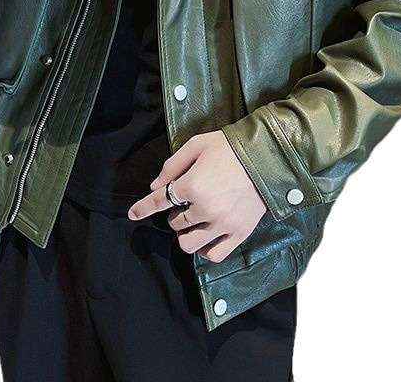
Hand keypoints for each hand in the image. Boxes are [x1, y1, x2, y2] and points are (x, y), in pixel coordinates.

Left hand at [127, 130, 267, 262]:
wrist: (267, 157)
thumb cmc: (231, 147)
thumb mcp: (197, 145)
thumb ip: (172, 165)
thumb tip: (155, 185)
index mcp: (192, 185)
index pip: (159, 201)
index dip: (143, 208)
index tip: (133, 214)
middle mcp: (205, 209)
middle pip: (175, 222)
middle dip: (175, 212)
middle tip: (184, 201)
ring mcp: (222, 224)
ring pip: (189, 244)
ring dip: (186, 233)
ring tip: (193, 221)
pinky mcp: (239, 233)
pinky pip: (214, 254)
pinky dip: (205, 249)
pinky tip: (206, 237)